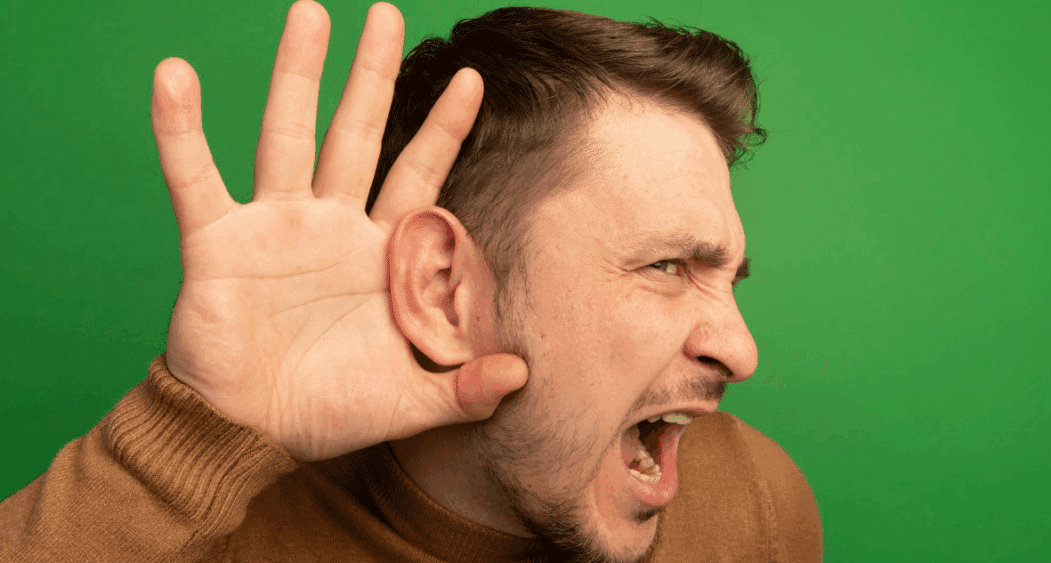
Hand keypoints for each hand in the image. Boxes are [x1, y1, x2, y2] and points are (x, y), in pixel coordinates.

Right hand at [151, 1, 527, 460]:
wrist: (248, 436)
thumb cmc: (329, 412)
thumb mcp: (408, 403)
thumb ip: (464, 390)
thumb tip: (522, 375)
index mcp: (379, 253)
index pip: (419, 176)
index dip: (444, 128)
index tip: (473, 78)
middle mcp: (329, 226)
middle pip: (357, 134)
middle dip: (375, 76)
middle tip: (387, 15)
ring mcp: (273, 227)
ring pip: (286, 135)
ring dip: (296, 75)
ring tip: (310, 13)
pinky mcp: (217, 241)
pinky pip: (194, 176)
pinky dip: (180, 129)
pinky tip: (174, 75)